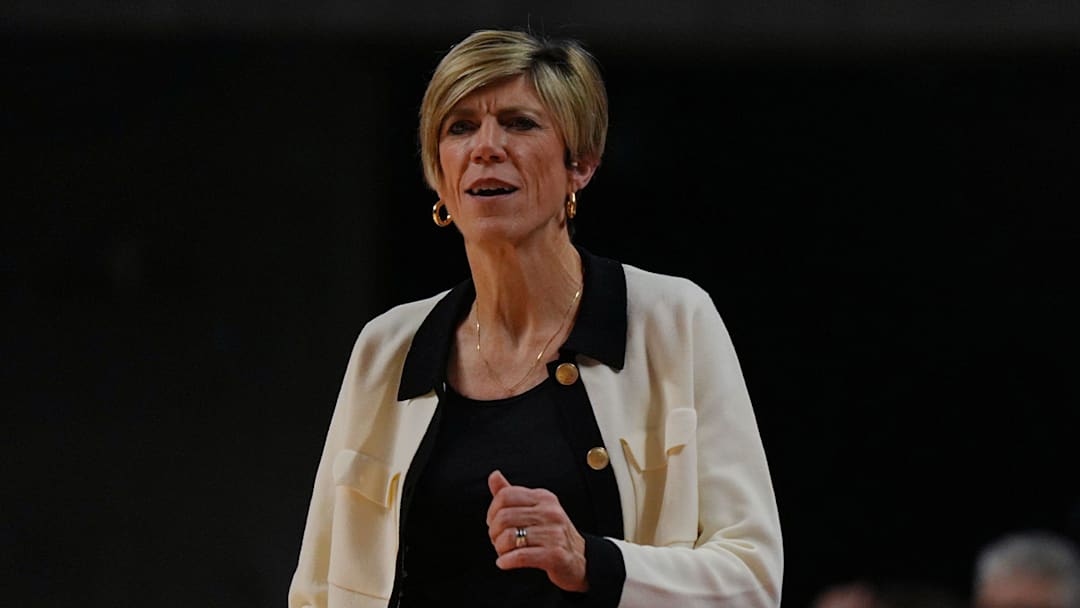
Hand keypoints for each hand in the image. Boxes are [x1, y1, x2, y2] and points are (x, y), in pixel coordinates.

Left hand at [486, 470, 588, 592]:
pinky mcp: (555, 554)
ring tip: (504, 552)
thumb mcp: (535, 509)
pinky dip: (506, 561)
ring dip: (500, 548)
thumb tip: (494, 475)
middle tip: (497, 541)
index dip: (492, 511)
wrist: (580, 560)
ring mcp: (554, 533)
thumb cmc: (552, 534)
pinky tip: (504, 563)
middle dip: (494, 532)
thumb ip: (512, 494)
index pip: (506, 495)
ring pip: (509, 537)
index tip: (493, 523)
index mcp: (544, 497)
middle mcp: (551, 512)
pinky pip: (520, 556)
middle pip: (504, 516)